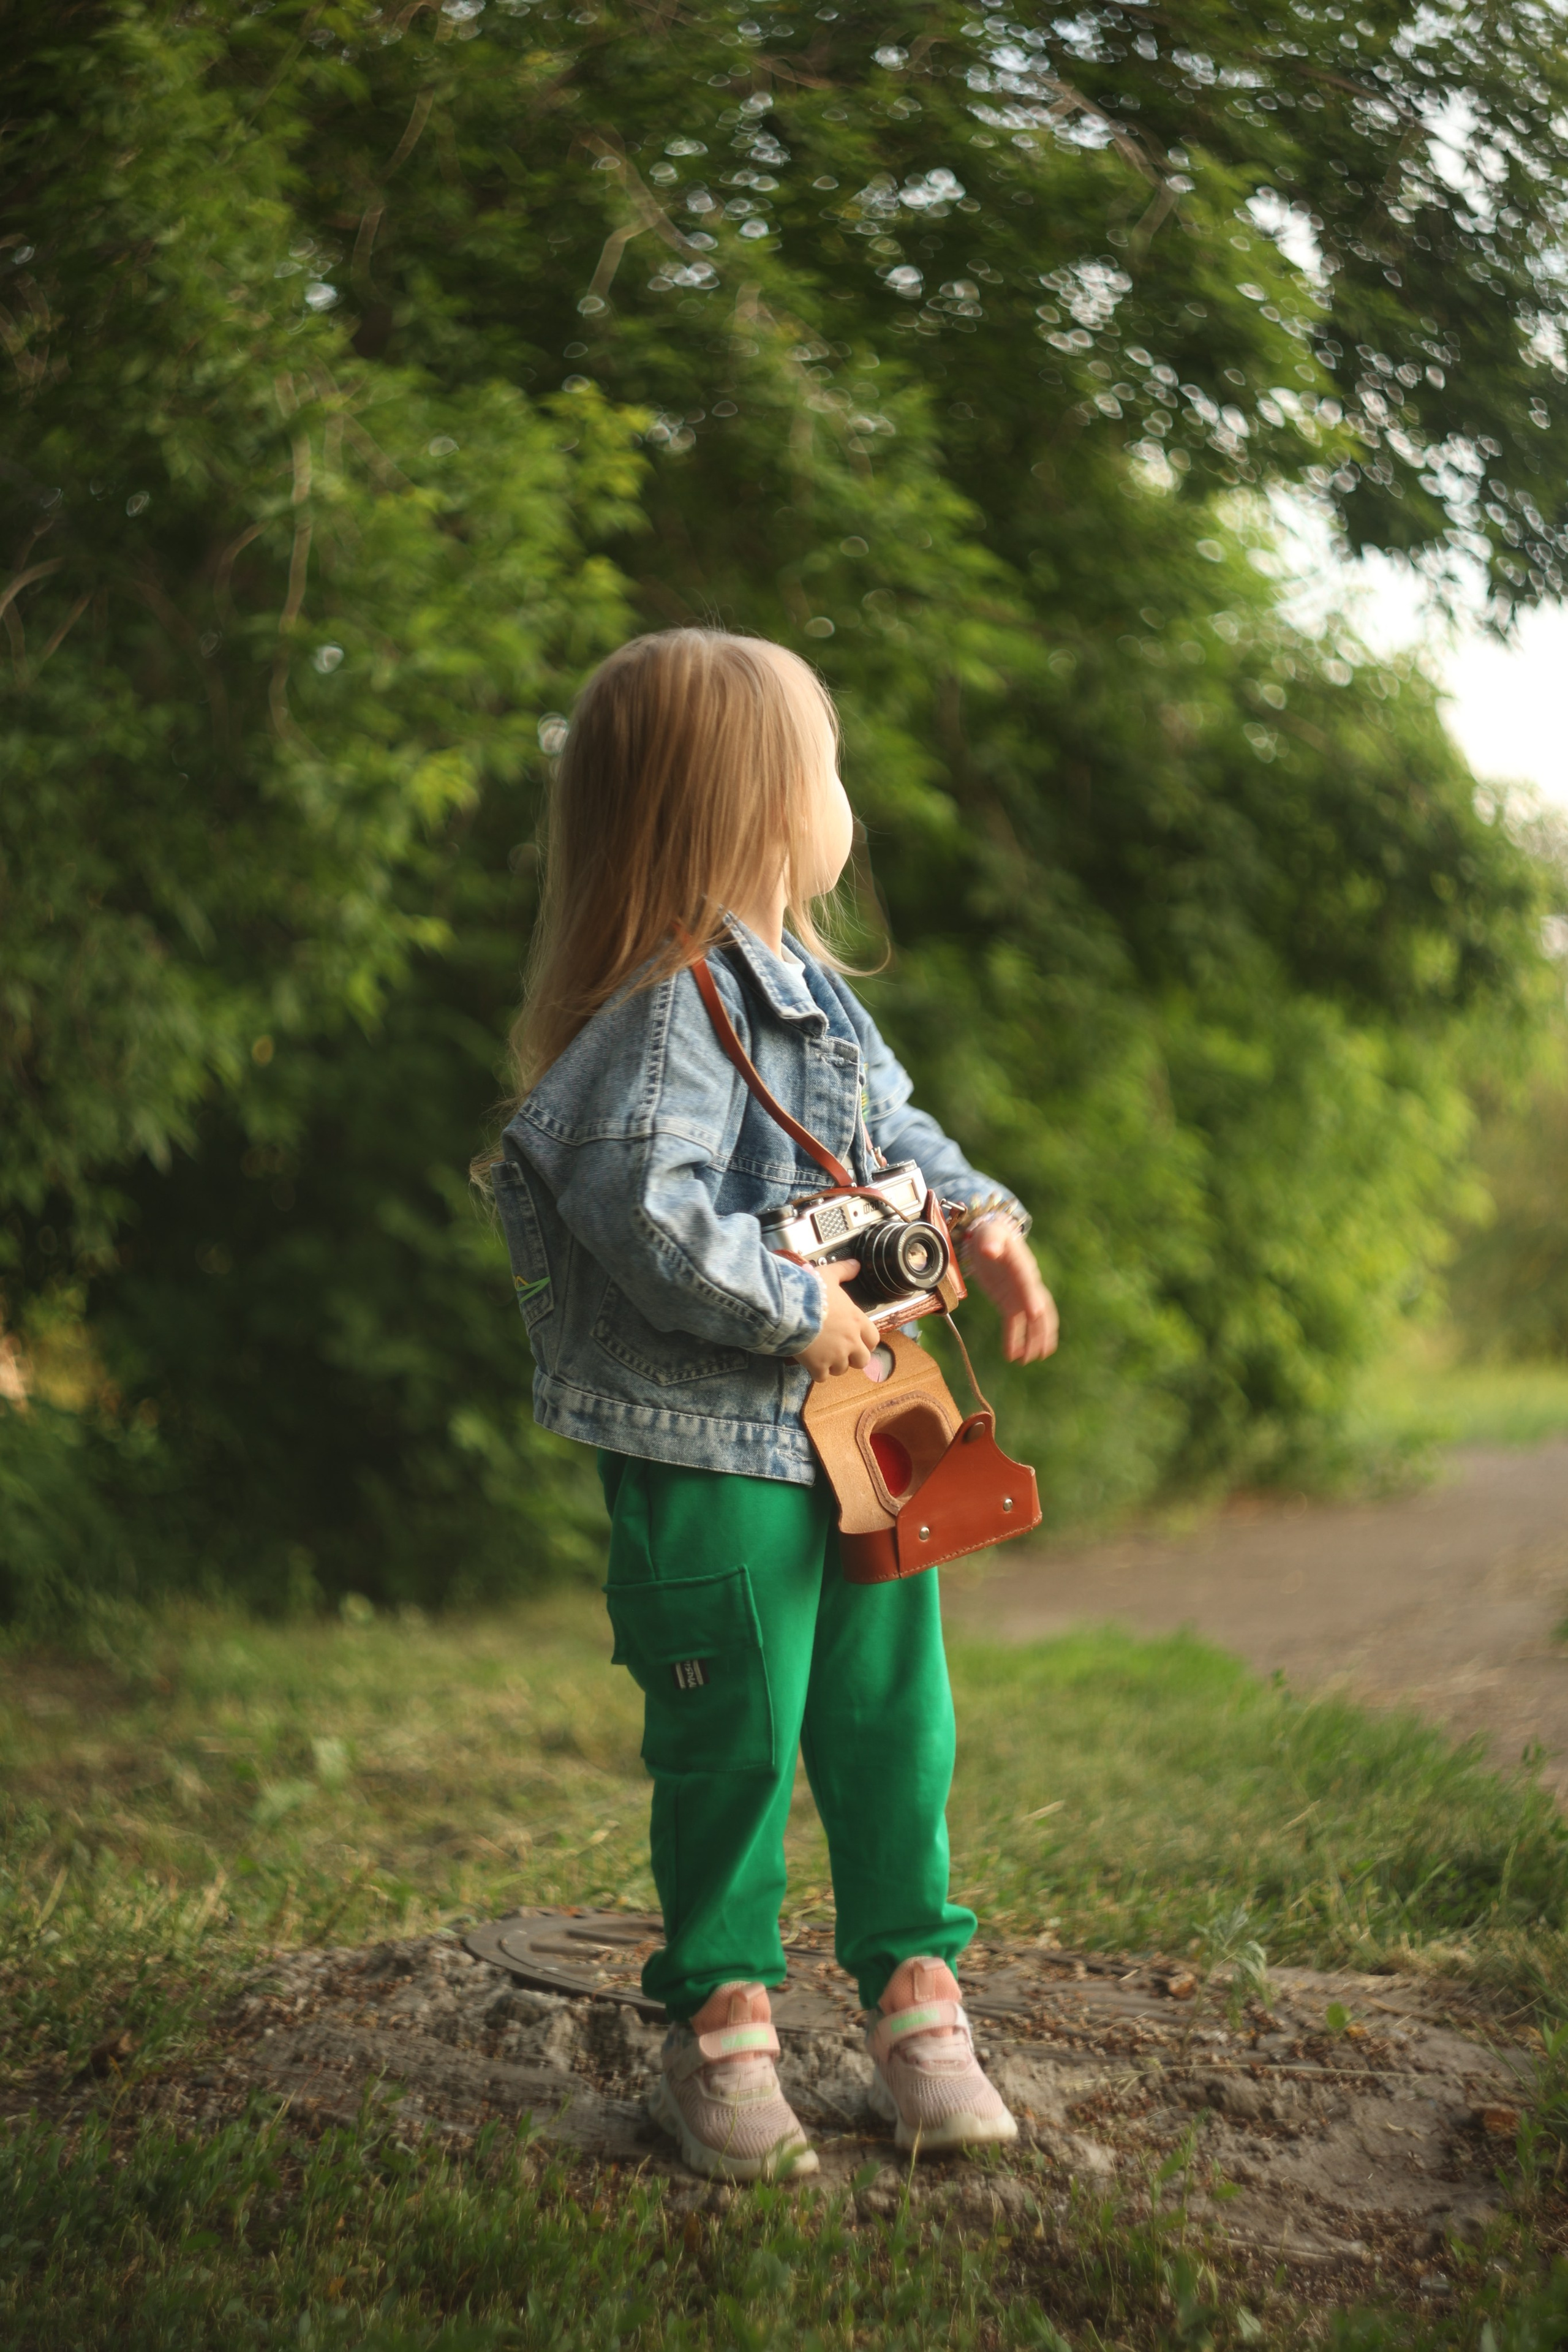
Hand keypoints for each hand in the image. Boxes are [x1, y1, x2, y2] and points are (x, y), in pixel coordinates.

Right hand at [796, 1260, 881, 1382]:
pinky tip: (810, 1363)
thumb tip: (856, 1263)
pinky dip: (817, 1372)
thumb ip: (844, 1270)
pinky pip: (822, 1377)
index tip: (857, 1339)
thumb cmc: (811, 1292)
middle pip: (862, 1360)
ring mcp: (835, 1356)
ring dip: (834, 1365)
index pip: (873, 1339)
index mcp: (856, 1321)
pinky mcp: (818, 1366)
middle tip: (840, 1350)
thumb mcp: (829, 1275)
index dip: (866, 1341)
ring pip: (842, 1370)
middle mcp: (850, 1341)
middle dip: (852, 1357)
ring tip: (823, 1355)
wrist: (790, 1309)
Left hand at [965, 1218, 1058, 1363]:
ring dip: (1032, 1340)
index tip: (1034, 1313)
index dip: (1031, 1297)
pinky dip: (1016, 1339)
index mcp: (1022, 1265)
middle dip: (1040, 1329)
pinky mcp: (1010, 1301)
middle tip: (1040, 1351)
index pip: (1028, 1282)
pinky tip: (1012, 1356)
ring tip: (1027, 1360)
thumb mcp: (988, 1233)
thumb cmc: (991, 1232)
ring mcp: (1020, 1294)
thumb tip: (989, 1249)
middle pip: (1039, 1307)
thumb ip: (990, 1241)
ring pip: (1031, 1320)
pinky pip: (1015, 1323)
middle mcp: (1027, 1282)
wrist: (991, 1236)